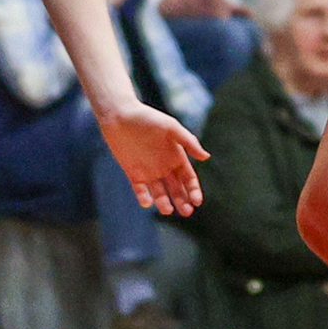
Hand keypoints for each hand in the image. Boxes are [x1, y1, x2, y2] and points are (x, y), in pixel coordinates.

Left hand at [96, 97, 207, 216]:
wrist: (120, 116)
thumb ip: (188, 142)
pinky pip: (140, 190)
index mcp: (177, 156)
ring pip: (160, 193)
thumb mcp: (171, 128)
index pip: (189, 178)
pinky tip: (148, 202)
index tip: (197, 201)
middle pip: (177, 189)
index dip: (194, 190)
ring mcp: (149, 172)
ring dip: (164, 203)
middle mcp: (165, 167)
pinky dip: (144, 197)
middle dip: (183, 201)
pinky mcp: (134, 174)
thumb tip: (206, 157)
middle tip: (186, 212)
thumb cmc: (148, 118)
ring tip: (167, 210)